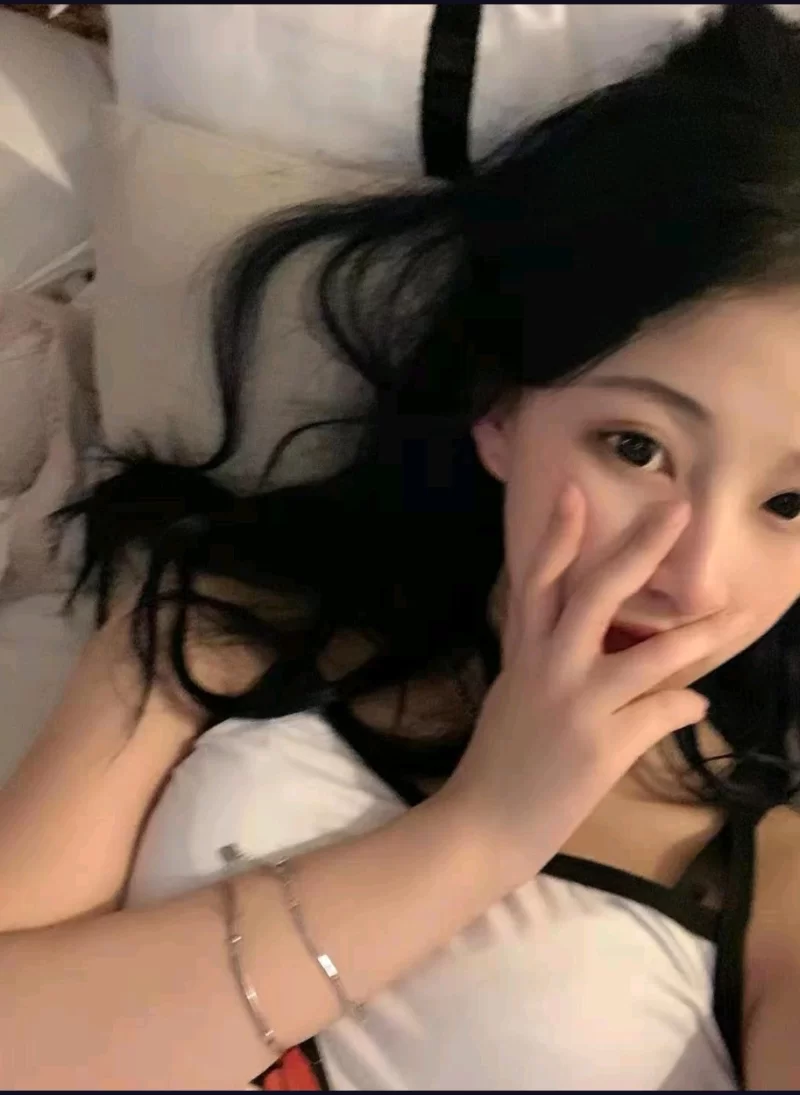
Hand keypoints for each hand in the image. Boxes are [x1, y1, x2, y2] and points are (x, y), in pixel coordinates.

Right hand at [441, 483, 749, 878]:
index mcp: (523, 652)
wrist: (484, 825)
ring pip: (647, 656)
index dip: (557, 534)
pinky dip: (686, 706)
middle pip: (595, 595)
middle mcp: (547, 668)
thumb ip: (538, 653)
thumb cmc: (499, 759)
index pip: (538, 580)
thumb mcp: (513, 691)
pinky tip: (699, 704)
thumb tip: (571, 628)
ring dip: (696, 635)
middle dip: (639, 549)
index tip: (573, 489)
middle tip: (677, 510)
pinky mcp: (602, 746)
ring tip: (733, 613)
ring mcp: (576, 705)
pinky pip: (660, 713)